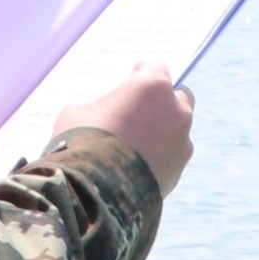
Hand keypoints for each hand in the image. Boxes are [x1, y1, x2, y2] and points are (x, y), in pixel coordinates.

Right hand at [51, 63, 193, 195]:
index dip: (139, 74)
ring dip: (162, 133)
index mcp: (153, 86)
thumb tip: (100, 116)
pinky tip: (135, 167)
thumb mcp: (77, 113)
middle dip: (162, 103)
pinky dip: (157, 159)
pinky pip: (169, 159)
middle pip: (178, 97)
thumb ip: (98, 108)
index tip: (130, 80)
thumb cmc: (81, 140)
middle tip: (139, 112)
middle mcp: (176, 111)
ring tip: (135, 146)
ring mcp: (181, 143)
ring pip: (177, 131)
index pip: (155, 68)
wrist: (92, 191)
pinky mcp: (178, 172)